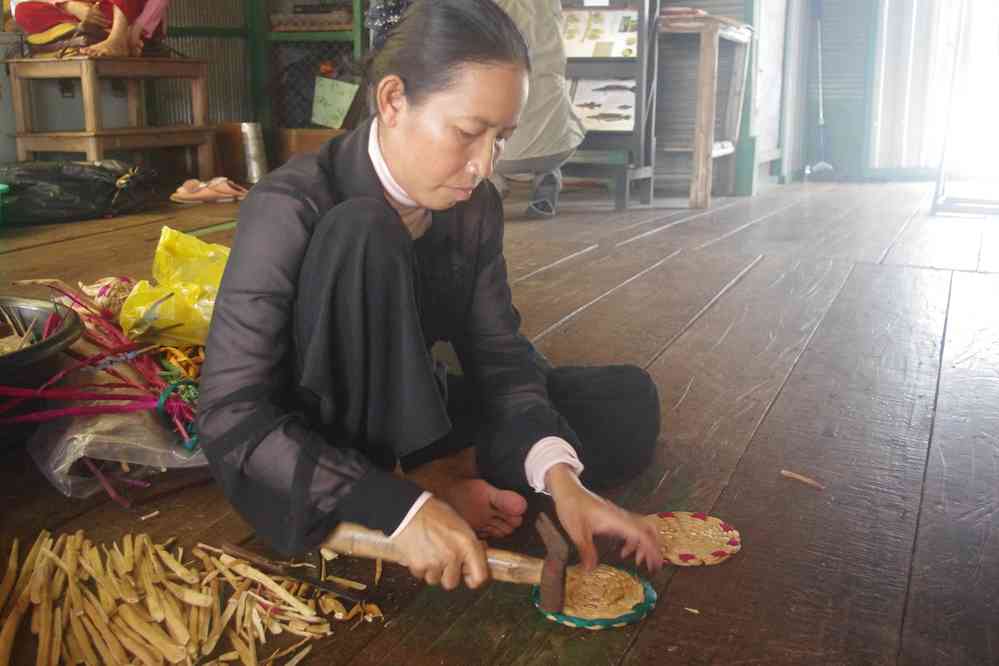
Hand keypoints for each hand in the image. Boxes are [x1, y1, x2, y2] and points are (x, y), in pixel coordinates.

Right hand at [392, 497, 489, 589]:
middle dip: (446, 574)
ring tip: (427, 552)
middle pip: (452, 582)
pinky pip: (420, 574)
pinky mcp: (419, 565)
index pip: (479, 576)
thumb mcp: (459, 524)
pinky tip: (418, 551)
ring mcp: (436, 562)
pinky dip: (418, 566)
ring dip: (431, 570)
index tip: (468, 576)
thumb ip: (468, 542)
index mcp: (467, 544)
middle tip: (442, 561)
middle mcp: (453, 556)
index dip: (473, 579)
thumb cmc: (433, 513)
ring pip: (434, 579)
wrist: (408, 510)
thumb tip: (477, 553)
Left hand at [547, 464, 662, 573]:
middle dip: (653, 548)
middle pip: (648, 530)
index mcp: (616, 520)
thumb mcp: (576, 531)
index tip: (656, 564)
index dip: (651, 549)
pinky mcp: (615, 517)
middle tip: (651, 566)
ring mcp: (620, 516)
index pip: (641, 534)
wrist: (568, 490)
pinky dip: (634, 542)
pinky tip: (623, 552)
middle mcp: (622, 517)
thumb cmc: (572, 506)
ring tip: (638, 562)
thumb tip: (590, 570)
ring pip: (642, 529)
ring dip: (644, 545)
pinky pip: (632, 529)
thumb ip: (586, 550)